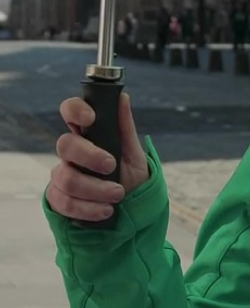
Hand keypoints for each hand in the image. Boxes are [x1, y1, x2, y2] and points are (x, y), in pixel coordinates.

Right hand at [45, 93, 149, 221]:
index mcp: (89, 134)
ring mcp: (62, 174)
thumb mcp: (133, 153)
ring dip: (96, 189)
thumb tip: (122, 97)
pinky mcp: (57, 198)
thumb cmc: (130, 176)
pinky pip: (64, 202)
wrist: (131, 209)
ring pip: (66, 178)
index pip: (71, 111)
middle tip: (111, 166)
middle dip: (90, 156)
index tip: (91, 118)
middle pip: (65, 145)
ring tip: (117, 195)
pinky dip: (88, 208)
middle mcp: (71, 152)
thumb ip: (125, 128)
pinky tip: (105, 210)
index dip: (75, 110)